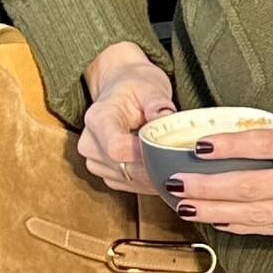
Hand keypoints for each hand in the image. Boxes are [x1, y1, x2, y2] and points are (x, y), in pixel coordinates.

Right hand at [79, 44, 176, 193]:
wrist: (121, 90)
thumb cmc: (136, 86)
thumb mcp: (149, 86)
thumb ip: (158, 103)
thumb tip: (167, 118)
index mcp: (98, 119)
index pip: (117, 148)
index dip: (144, 154)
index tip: (166, 148)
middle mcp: (90, 144)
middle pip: (124, 169)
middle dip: (156, 167)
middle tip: (182, 160)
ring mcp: (95, 162)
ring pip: (130, 181)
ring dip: (155, 177)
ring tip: (173, 162)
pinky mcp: (107, 175)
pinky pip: (131, 187)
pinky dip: (150, 182)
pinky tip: (164, 170)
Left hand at [167, 122, 272, 237]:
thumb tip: (251, 135)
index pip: (266, 144)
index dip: (229, 146)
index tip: (198, 145)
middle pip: (252, 187)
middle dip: (208, 188)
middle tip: (175, 184)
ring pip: (257, 214)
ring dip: (217, 211)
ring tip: (185, 206)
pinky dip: (242, 225)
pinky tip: (218, 222)